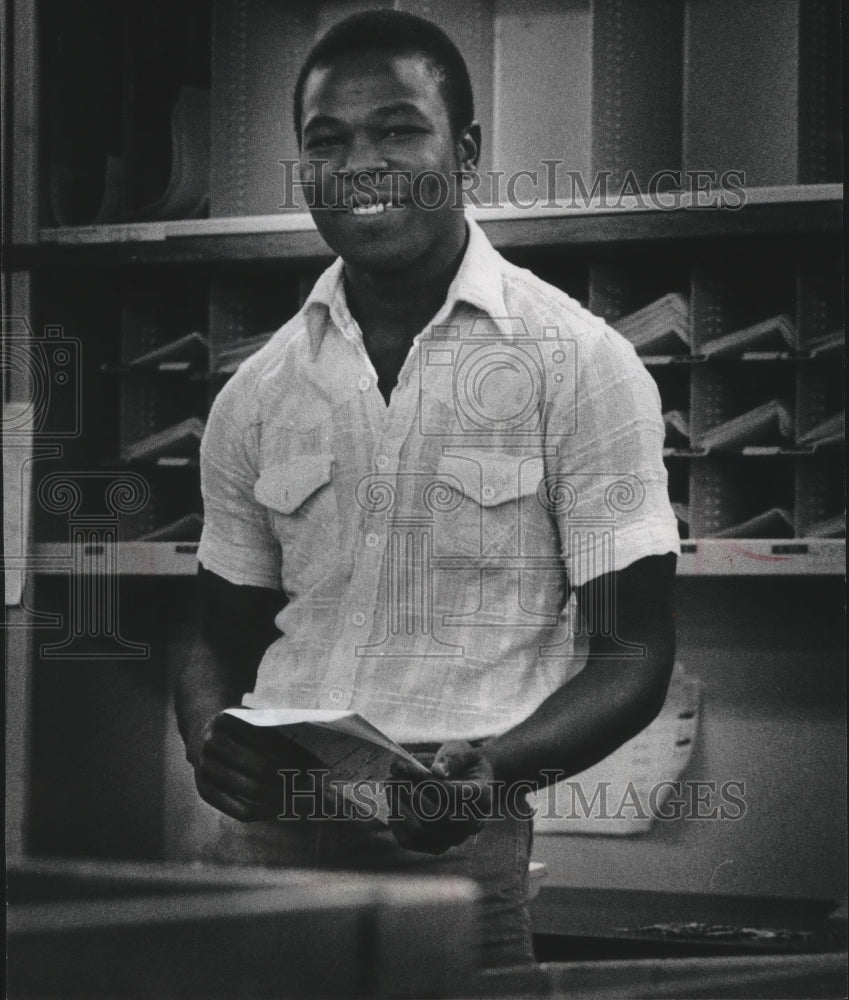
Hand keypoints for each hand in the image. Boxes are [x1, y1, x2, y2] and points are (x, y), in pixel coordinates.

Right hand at [192, 711, 319, 821]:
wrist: (203, 736)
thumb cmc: (240, 728)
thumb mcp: (252, 717)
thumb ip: (275, 728)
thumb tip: (314, 749)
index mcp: (226, 719)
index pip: (268, 739)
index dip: (293, 752)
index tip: (315, 760)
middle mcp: (211, 742)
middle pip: (260, 765)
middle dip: (289, 774)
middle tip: (311, 779)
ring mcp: (204, 768)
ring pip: (252, 789)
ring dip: (281, 794)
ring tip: (301, 792)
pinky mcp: (204, 790)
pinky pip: (239, 810)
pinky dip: (265, 812)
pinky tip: (281, 807)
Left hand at [387, 740, 493, 853]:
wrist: (468, 780)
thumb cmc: (463, 762)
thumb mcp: (461, 750)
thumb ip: (451, 758)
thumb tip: (437, 771)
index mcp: (483, 795)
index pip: (451, 793)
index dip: (425, 780)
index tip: (404, 767)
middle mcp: (473, 822)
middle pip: (438, 817)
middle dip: (410, 796)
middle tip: (392, 778)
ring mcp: (456, 837)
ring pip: (423, 832)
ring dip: (401, 809)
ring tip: (390, 788)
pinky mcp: (438, 845)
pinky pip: (412, 842)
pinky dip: (397, 824)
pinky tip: (392, 804)